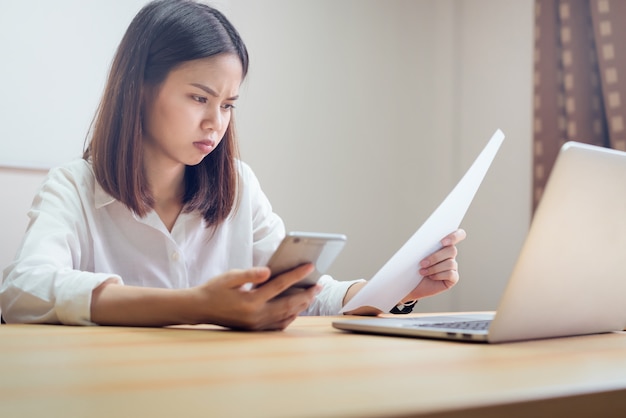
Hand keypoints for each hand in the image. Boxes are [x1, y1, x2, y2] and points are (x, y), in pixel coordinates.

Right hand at [193, 264, 319, 330]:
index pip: (279, 285)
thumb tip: (268, 271)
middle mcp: (256, 315)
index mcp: (250, 301)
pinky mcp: (256, 329)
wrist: (200, 309)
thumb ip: (249, 274)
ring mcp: (257, 325)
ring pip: (287, 316)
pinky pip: (279, 325)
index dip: (296, 275)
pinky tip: (297, 308)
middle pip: (289, 304)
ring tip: (313, 294)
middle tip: (320, 284)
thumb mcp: (229, 277)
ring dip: (302, 305)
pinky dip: (291, 316)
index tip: (310, 266)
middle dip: (307, 293)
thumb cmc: (214, 289)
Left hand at [404, 228, 466, 300]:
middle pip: (452, 250)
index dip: (454, 236)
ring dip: (434, 268)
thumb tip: (423, 241)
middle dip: (436, 257)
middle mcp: (450, 254)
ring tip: (422, 271)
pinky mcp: (453, 278)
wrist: (411, 282)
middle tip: (422, 263)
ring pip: (450, 263)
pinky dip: (438, 275)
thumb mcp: (415, 253)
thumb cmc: (412, 265)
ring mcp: (453, 266)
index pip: (458, 234)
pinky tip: (430, 276)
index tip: (442, 242)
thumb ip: (422, 244)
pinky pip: (451, 274)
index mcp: (443, 243)